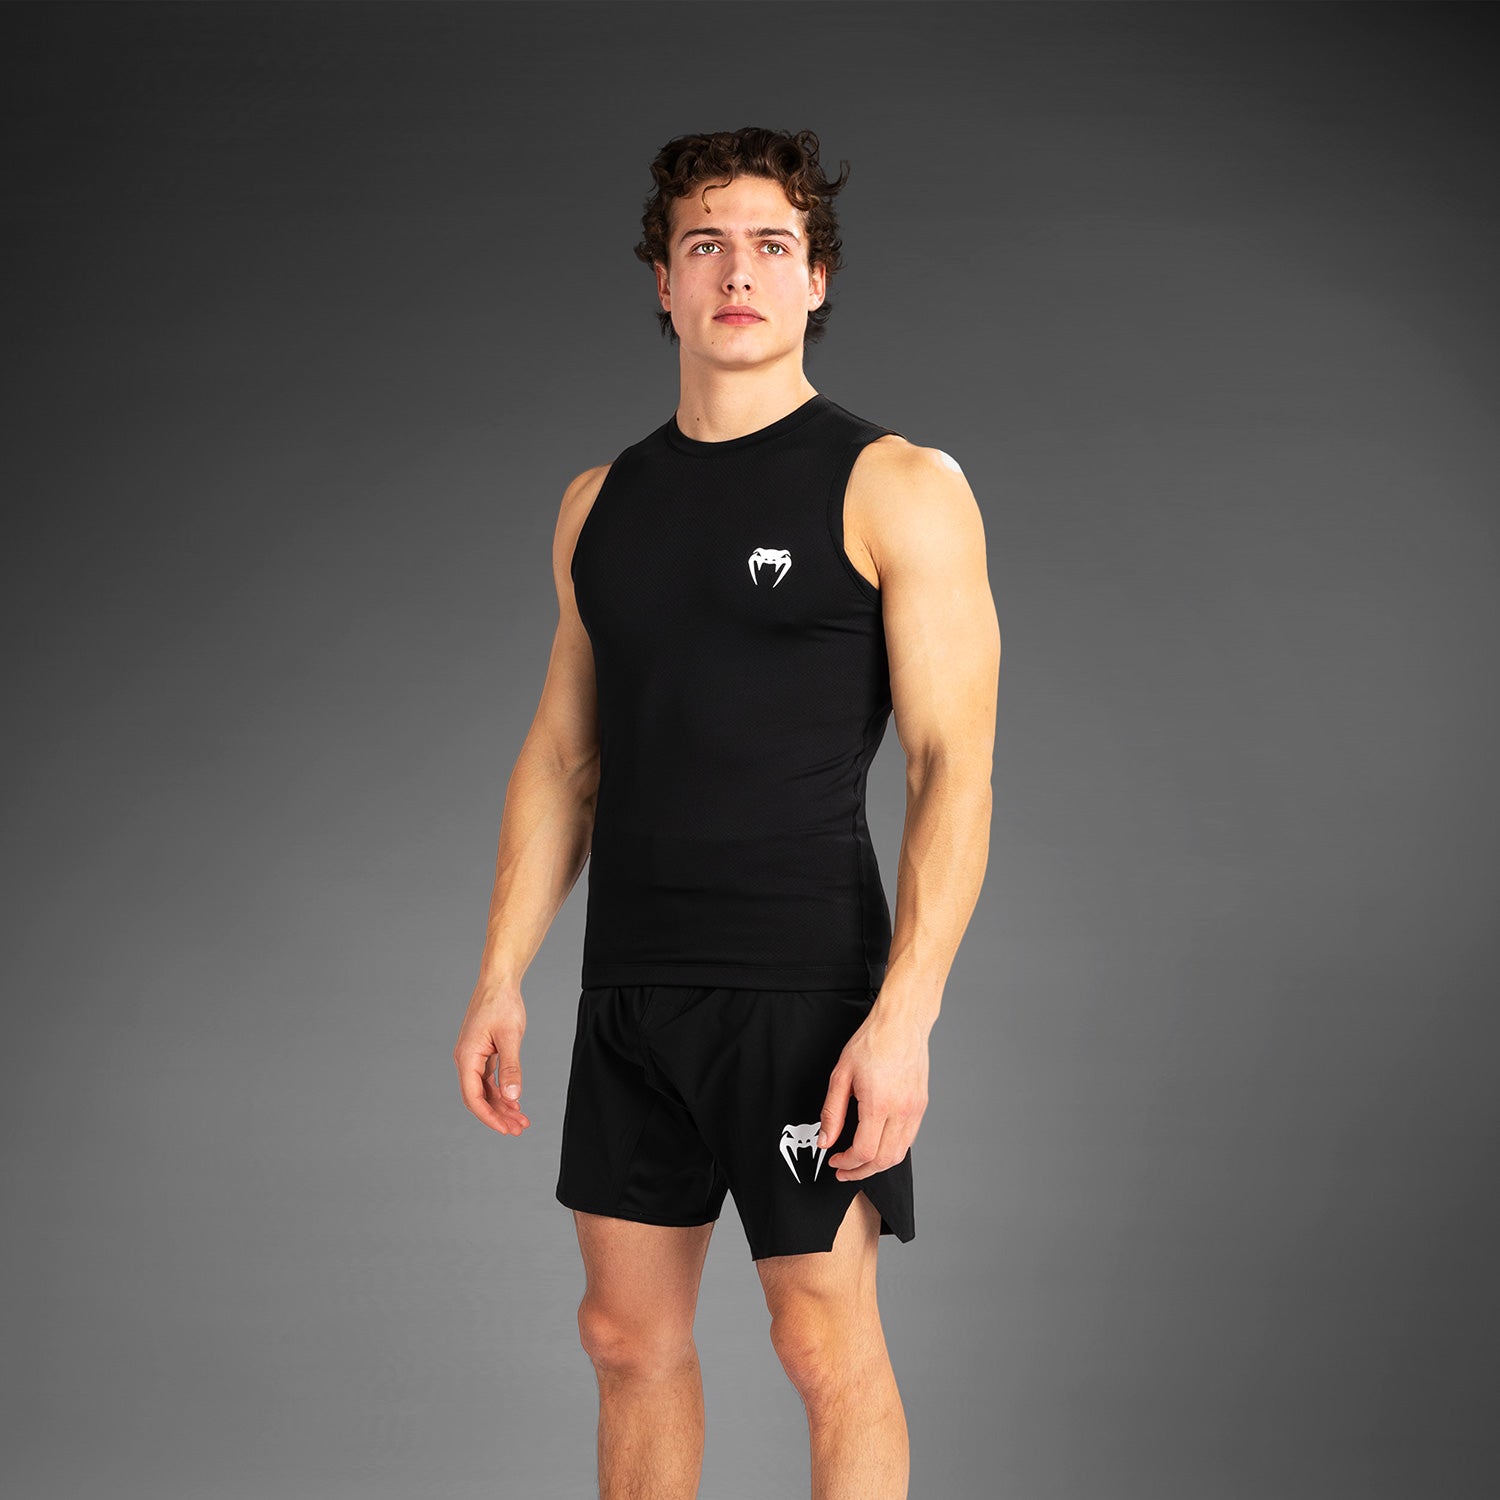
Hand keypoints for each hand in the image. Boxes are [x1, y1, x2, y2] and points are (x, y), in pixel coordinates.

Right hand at [454, 980, 530, 1135]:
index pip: (474, 1098)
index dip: (489, 1117)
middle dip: (498, 1115)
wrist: (499, 981)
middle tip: (519, 1129)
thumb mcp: (510, 1037)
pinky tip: (515, 1101)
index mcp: (467, 1057)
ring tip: (521, 1120)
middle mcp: (466, 1059)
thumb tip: (512, 1097)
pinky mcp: (482, 1052)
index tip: (506, 1129)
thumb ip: (511, 1068)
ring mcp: (473, 1056)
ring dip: (501, 1105)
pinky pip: (489, 1079)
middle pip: (479, 1097)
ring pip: (485, 1090)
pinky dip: (501, 1091)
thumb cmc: (502, 1004)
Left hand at [818, 1007, 929, 1180]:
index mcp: (879, 1103)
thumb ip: (832, 1113)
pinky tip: (877, 1145)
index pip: (864, 1151)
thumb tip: (825, 1141)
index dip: (847, 1164)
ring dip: (878, 1165)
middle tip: (844, 1171)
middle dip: (861, 1172)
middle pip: (884, 1160)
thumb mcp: (841, 1075)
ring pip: (899, 1154)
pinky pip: (908, 1139)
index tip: (834, 1161)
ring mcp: (914, 1110)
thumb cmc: (871, 1043)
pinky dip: (891, 1150)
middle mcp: (901, 1111)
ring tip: (859, 1163)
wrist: (901, 1024)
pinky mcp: (921, 1106)